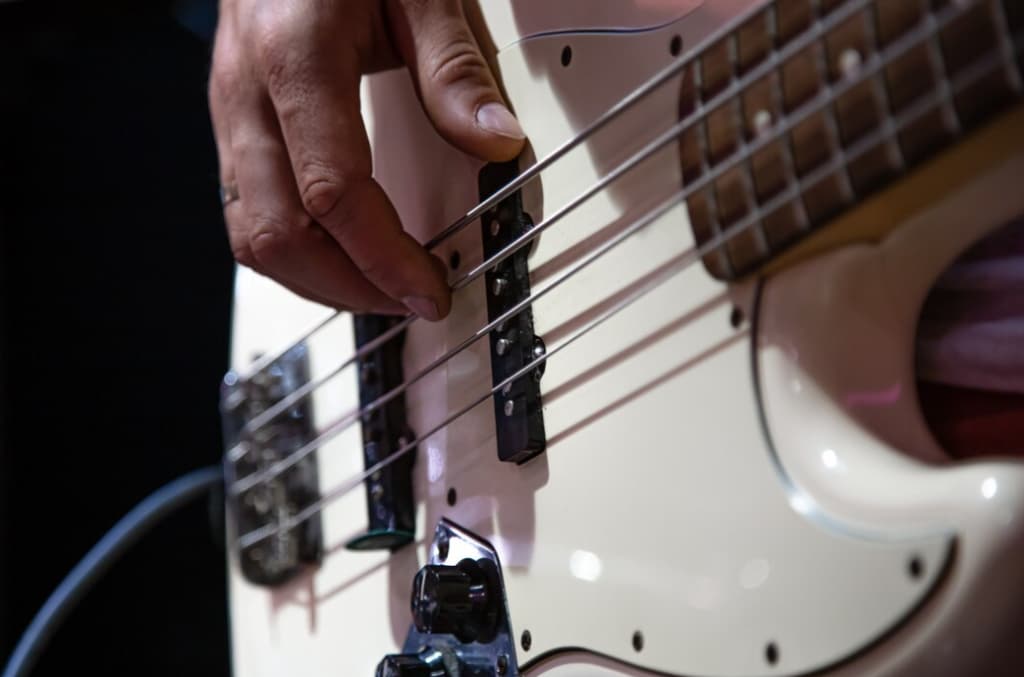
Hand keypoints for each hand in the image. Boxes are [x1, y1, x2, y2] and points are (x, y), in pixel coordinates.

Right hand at [208, 0, 525, 318]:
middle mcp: (245, 94)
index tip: (430, 287)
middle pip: (278, 235)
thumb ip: (454, 69)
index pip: (333, 194)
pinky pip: (247, 211)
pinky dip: (296, 251)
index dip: (384, 258)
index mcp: (294, 59)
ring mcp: (228, 113)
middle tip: (411, 301)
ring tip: (380, 289)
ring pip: (252, 236)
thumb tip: (497, 143)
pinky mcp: (230, 123)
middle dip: (351, 288)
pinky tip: (339, 255)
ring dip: (318, 282)